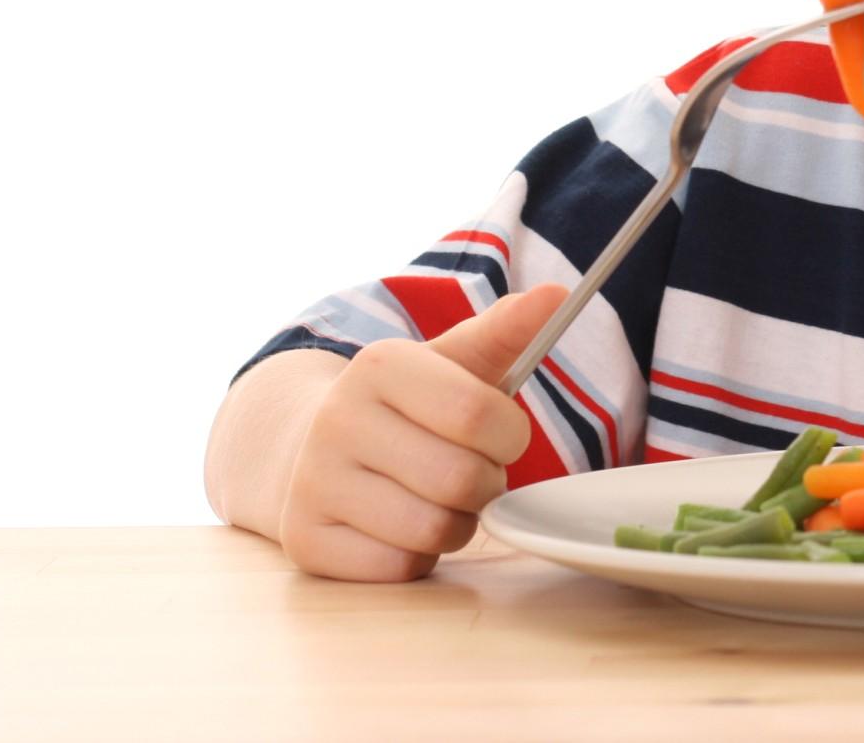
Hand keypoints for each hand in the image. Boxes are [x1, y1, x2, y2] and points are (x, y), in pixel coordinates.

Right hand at [278, 283, 568, 581]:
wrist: (322, 450)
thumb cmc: (415, 407)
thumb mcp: (458, 364)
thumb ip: (508, 332)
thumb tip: (559, 294)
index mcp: (379, 364)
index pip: (479, 414)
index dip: (509, 436)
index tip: (501, 434)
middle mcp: (336, 417)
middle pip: (460, 479)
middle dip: (486, 484)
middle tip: (470, 472)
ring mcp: (312, 481)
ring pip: (431, 529)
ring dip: (457, 524)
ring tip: (440, 499)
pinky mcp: (304, 540)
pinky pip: (397, 568)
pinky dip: (417, 557)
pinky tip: (401, 528)